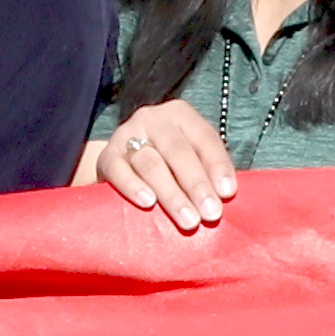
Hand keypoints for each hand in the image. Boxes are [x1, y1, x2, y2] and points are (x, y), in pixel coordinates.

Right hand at [77, 98, 241, 235]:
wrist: (123, 166)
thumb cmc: (168, 165)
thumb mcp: (191, 159)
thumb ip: (208, 171)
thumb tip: (226, 196)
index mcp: (182, 115)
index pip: (204, 138)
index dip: (218, 165)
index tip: (227, 192)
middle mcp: (154, 119)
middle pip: (178, 151)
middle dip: (197, 184)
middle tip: (211, 214)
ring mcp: (127, 134)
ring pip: (151, 163)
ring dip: (172, 194)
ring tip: (188, 220)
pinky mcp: (107, 155)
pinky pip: (119, 170)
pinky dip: (133, 187)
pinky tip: (148, 203)